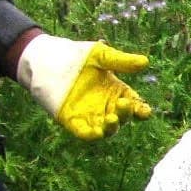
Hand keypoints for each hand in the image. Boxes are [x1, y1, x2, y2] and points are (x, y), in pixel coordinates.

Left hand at [15, 35, 152, 139]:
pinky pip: (85, 133)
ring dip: (112, 127)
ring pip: (107, 129)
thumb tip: (145, 62)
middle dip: (126, 114)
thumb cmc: (75, 55)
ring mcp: (89, 115)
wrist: (45, 59)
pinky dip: (92, 135)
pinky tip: (97, 132)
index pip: (134, 105)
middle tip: (123, 103)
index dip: (141, 110)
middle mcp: (105, 106)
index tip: (144, 111)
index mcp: (116, 92)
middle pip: (123, 117)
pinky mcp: (72, 121)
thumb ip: (121, 61)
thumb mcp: (99, 55)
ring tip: (112, 118)